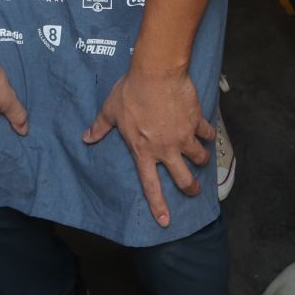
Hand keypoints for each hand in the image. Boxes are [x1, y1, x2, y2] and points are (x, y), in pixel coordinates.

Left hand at [83, 66, 212, 226]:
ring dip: (201, 159)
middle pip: (184, 179)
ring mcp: (184, 137)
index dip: (159, 205)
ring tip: (200, 157)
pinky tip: (206, 131)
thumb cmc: (131, 92)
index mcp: (144, 150)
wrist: (156, 73)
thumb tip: (86, 138)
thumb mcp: (111, 110)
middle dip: (191, 188)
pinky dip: (209, 133)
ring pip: (200, 158)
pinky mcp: (197, 122)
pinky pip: (208, 133)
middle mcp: (166, 149)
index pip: (151, 185)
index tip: (166, 221)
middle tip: (193, 189)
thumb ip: (100, 127)